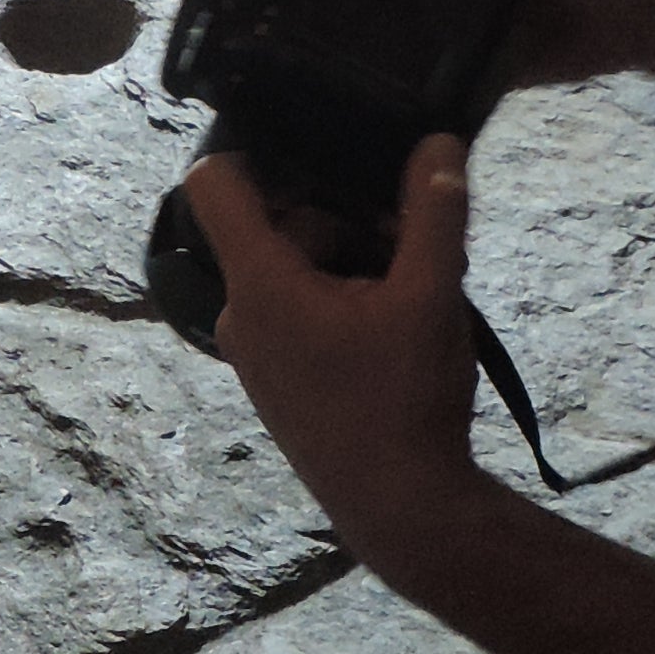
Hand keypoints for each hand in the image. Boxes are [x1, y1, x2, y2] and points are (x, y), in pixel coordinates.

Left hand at [186, 134, 486, 581]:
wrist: (400, 509)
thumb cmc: (406, 401)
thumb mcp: (432, 296)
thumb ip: (435, 212)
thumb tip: (439, 144)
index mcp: (260, 284)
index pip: (215, 184)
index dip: (255, 151)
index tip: (318, 152)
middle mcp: (241, 314)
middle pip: (278, 225)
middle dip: (343, 220)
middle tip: (406, 244)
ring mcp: (254, 353)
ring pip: (295, 271)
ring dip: (350, 265)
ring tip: (409, 293)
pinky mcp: (276, 381)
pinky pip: (298, 314)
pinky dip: (340, 304)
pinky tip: (392, 330)